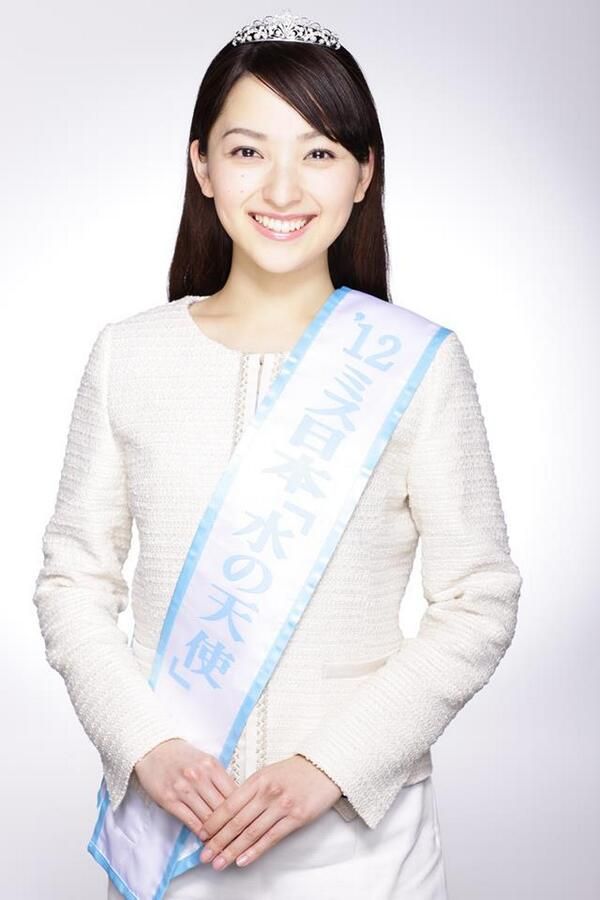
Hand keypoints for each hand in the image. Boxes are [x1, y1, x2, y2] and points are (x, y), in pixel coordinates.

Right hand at [133, 738, 237, 836]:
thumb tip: (236, 801)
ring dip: (216, 833)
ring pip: (207, 817)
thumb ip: (219, 779)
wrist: (154, 750)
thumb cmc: (182, 757)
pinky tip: (206, 838)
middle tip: (239, 839)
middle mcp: (199, 777)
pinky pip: (190, 821)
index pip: (234, 793)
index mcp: (211, 765)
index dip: (242, 811)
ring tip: (224, 843)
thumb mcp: (205, 761)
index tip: (247, 823)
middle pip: (222, 808)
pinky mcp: (169, 800)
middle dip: (231, 826)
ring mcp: (183, 789)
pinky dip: (200, 832)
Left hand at [197, 754, 342, 870]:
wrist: (324, 767)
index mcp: (257, 780)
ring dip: (232, 850)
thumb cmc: (295, 771)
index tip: (202, 835)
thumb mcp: (268, 773)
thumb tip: (229, 812)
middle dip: (218, 841)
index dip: (213, 822)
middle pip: (236, 821)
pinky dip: (255, 851)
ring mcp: (282, 805)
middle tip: (204, 856)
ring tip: (219, 862)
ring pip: (251, 832)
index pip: (229, 804)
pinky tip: (242, 860)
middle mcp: (267, 792)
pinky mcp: (296, 817)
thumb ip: (250, 791)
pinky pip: (271, 838)